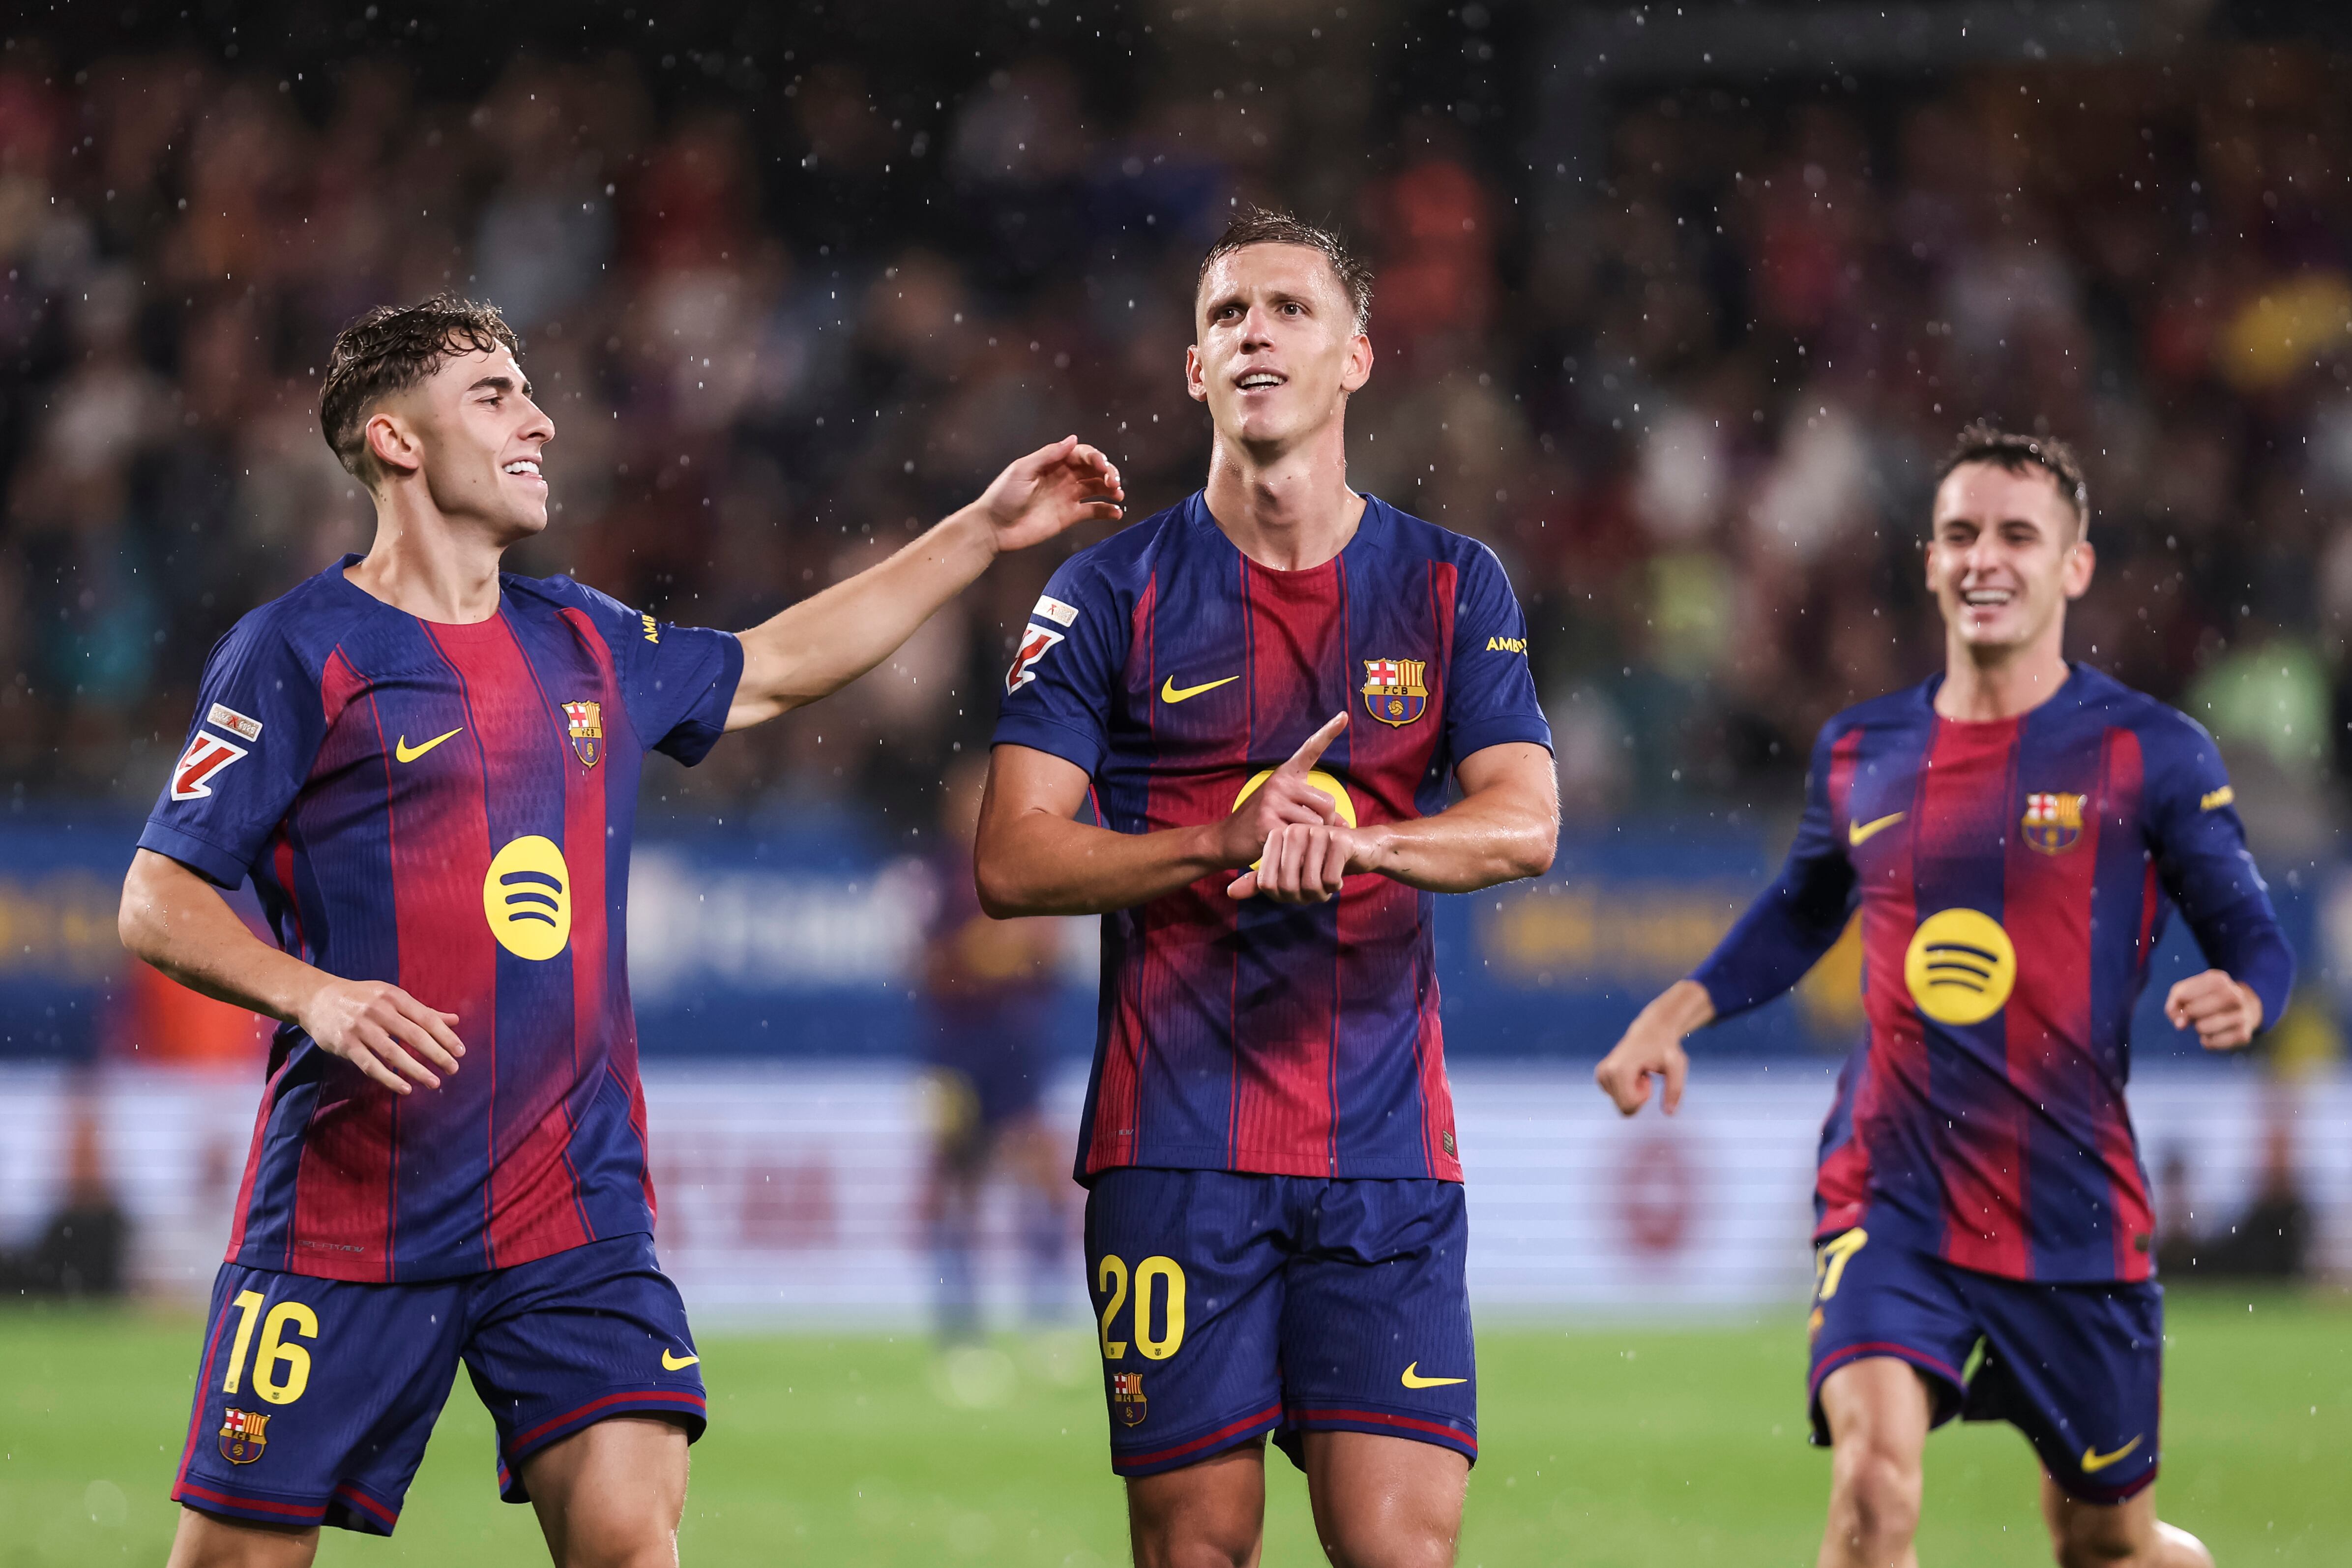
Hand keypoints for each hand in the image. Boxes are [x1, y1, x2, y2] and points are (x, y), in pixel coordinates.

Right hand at [298, 978, 464, 1094]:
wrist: (317, 998)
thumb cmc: (362, 998)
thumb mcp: (392, 997)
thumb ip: (423, 1011)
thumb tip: (455, 1020)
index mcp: (394, 997)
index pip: (426, 1018)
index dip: (445, 1036)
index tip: (461, 1051)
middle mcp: (379, 1011)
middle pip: (413, 1035)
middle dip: (436, 1054)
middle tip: (453, 1069)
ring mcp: (361, 1028)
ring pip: (393, 1053)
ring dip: (416, 1070)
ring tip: (434, 1082)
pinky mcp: (346, 1045)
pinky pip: (371, 1065)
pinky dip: (389, 1078)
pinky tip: (405, 1088)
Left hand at [972, 435, 1124, 552]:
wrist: (994, 528)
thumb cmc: (1003, 496)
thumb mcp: (1023, 470)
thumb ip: (1049, 455)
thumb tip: (1073, 439)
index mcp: (1053, 463)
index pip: (1081, 454)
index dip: (1095, 458)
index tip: (1103, 467)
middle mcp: (1063, 477)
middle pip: (1093, 469)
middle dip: (1108, 472)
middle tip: (1114, 483)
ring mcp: (1067, 497)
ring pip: (1096, 488)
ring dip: (1111, 489)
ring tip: (1119, 495)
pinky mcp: (1069, 517)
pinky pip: (1093, 511)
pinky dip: (1107, 511)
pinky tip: (1117, 512)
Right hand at [1215, 711, 1347, 892]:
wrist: (1225, 839)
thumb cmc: (1263, 822)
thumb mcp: (1289, 810)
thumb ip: (1316, 812)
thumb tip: (1345, 826)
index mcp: (1286, 774)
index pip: (1310, 750)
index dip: (1328, 732)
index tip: (1344, 715)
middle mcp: (1280, 783)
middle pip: (1328, 803)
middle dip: (1325, 822)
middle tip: (1305, 829)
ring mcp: (1272, 802)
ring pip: (1317, 823)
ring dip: (1311, 838)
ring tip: (1291, 838)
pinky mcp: (1268, 824)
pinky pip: (1301, 838)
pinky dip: (1299, 848)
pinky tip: (1283, 846)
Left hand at [1232, 820, 1376, 903]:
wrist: (1361, 849)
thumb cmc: (1321, 861)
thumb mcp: (1289, 872)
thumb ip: (1260, 881)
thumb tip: (1229, 892)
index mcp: (1276, 837)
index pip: (1267, 884)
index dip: (1284, 895)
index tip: (1298, 887)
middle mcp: (1293, 831)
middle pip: (1287, 887)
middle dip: (1304, 897)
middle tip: (1316, 890)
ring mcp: (1316, 833)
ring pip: (1309, 885)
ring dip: (1321, 894)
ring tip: (1327, 883)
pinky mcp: (1339, 840)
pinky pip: (1330, 879)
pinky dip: (1335, 885)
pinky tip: (1339, 876)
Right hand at [1593, 979, 1712, 1115]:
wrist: (1651, 1031)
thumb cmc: (1664, 1048)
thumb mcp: (1676, 1066)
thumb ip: (1674, 1090)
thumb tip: (1669, 1113)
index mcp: (1619, 1070)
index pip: (1628, 1105)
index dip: (1643, 1098)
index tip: (1648, 1079)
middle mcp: (1606, 1072)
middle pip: (1623, 1107)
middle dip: (1637, 1097)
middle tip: (1644, 1077)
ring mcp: (1601, 1074)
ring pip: (1619, 1103)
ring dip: (1633, 1092)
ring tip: (1639, 1073)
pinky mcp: (1601, 1075)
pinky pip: (1615, 1097)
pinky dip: (1626, 1089)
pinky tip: (1633, 1073)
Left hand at [2164, 969, 2263, 1050]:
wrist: (2240, 1011)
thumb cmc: (2205, 1001)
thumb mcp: (2187, 993)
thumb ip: (2175, 1003)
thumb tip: (2180, 1024)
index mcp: (2219, 980)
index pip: (2186, 993)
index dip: (2181, 1000)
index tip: (2182, 1004)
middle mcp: (2235, 995)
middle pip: (2199, 1008)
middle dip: (2190, 1014)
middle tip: (2191, 1016)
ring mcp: (2242, 1015)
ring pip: (2207, 1026)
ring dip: (2199, 1028)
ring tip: (2203, 1025)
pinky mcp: (2243, 1035)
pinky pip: (2215, 1042)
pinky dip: (2208, 1042)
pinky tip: (2212, 1036)